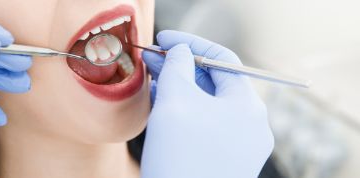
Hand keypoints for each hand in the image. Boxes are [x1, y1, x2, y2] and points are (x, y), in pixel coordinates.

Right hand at [141, 31, 273, 177]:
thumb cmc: (181, 159)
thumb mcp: (175, 102)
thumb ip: (176, 67)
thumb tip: (178, 51)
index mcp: (247, 107)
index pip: (223, 61)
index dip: (192, 44)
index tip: (165, 39)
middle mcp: (249, 124)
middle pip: (215, 82)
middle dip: (183, 67)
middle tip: (154, 58)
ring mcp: (238, 143)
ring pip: (208, 104)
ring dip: (182, 88)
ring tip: (155, 78)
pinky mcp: (224, 157)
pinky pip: (206, 124)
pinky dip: (186, 110)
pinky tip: (165, 103)